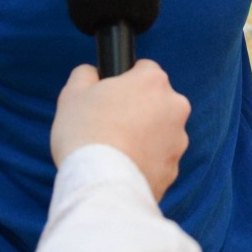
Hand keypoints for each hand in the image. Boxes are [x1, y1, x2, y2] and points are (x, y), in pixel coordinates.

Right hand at [50, 59, 190, 202]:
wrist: (100, 183)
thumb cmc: (86, 133)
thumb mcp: (73, 92)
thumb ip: (86, 74)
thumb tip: (92, 73)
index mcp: (153, 81)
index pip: (144, 69)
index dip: (124, 80)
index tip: (110, 95)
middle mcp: (175, 107)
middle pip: (156, 101)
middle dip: (137, 109)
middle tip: (109, 123)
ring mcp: (178, 140)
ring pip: (160, 131)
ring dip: (143, 136)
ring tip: (115, 148)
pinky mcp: (173, 169)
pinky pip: (158, 159)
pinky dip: (145, 161)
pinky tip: (122, 167)